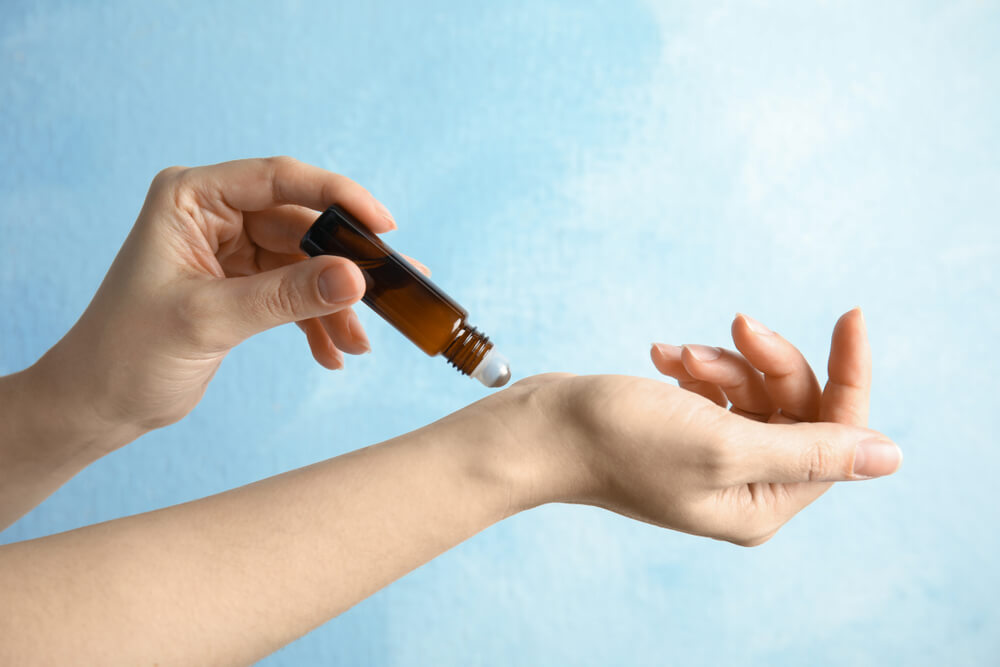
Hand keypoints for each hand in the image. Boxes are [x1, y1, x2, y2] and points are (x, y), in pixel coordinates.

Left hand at [34, 157, 420, 441]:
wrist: (100, 403)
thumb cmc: (127, 353)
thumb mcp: (210, 319)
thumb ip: (285, 296)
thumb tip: (355, 279)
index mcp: (191, 198)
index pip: (279, 179)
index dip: (337, 197)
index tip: (382, 227)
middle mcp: (215, 215)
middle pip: (302, 224)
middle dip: (343, 266)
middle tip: (390, 290)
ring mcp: (232, 250)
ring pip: (307, 264)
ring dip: (335, 304)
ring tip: (358, 343)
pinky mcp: (243, 285)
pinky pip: (296, 293)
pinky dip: (317, 322)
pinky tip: (331, 353)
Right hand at [468, 309, 900, 545]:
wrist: (543, 429)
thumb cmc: (620, 440)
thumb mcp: (724, 444)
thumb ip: (811, 452)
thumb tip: (890, 457)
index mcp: (762, 503)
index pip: (837, 436)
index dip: (850, 374)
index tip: (851, 314)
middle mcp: (745, 487)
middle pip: (795, 408)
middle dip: (766, 362)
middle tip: (736, 326)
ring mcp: (714, 460)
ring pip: (755, 392)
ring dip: (722, 362)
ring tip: (677, 355)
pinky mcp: (685, 433)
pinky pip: (717, 391)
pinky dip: (695, 367)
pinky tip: (661, 357)